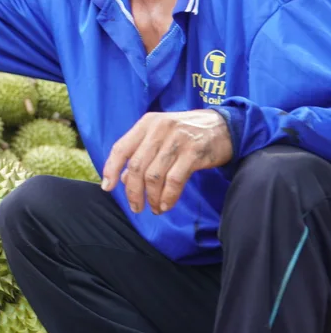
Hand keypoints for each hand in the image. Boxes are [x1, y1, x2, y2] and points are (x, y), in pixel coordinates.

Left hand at [101, 109, 232, 215]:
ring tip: (155, 208)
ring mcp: (177, 140)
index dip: (111, 169)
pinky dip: (168, 196)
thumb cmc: (187, 133)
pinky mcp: (194, 152)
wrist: (225, 126)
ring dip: (152, 197)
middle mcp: (159, 129)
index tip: (107, 187)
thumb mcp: (161, 136)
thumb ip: (142, 154)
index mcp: (146, 123)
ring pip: (154, 176)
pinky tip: (166, 205)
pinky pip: (174, 181)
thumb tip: (124, 180)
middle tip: (136, 207)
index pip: (121, 148)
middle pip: (137, 166)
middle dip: (133, 191)